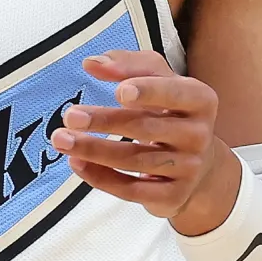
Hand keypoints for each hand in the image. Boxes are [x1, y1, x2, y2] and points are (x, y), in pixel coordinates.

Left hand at [47, 49, 240, 233]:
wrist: (199, 165)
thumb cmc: (171, 111)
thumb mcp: (159, 79)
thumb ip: (128, 65)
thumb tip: (92, 64)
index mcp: (200, 100)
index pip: (175, 93)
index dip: (148, 91)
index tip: (119, 92)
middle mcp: (199, 135)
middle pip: (146, 127)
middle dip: (105, 121)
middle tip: (70, 116)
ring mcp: (189, 168)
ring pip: (135, 161)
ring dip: (94, 150)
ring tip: (61, 140)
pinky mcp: (174, 197)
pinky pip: (132, 190)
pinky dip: (101, 177)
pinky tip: (76, 163)